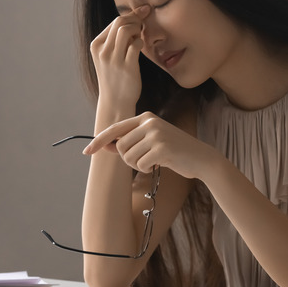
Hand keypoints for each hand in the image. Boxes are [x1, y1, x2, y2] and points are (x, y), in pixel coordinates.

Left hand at [82, 111, 220, 180]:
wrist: (201, 159)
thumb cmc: (174, 152)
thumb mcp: (150, 142)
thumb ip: (129, 142)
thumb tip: (104, 145)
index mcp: (146, 117)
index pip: (115, 128)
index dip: (99, 141)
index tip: (86, 151)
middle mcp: (149, 122)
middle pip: (120, 146)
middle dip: (128, 158)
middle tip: (145, 160)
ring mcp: (156, 133)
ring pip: (128, 156)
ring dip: (138, 165)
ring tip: (154, 161)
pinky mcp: (161, 147)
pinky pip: (140, 164)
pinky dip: (147, 169)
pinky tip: (161, 164)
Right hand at [90, 5, 150, 107]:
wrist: (115, 101)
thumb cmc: (115, 76)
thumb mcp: (108, 57)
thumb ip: (115, 40)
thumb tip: (132, 19)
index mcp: (96, 45)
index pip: (114, 22)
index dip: (131, 15)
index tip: (143, 13)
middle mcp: (102, 51)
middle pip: (120, 22)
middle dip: (135, 19)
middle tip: (144, 24)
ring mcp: (113, 59)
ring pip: (126, 30)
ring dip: (138, 29)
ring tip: (141, 36)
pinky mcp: (126, 67)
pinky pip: (136, 45)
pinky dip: (141, 42)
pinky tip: (142, 47)